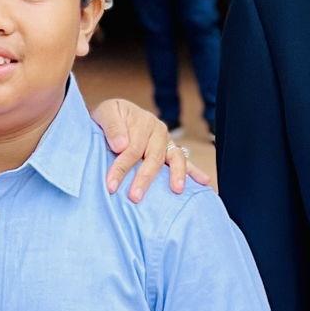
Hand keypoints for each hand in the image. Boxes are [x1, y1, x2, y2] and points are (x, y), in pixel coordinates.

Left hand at [92, 97, 207, 201]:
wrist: (114, 116)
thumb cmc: (108, 117)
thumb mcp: (105, 113)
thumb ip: (112, 127)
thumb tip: (121, 145)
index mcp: (143, 121)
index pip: (133, 147)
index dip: (121, 167)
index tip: (111, 185)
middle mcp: (158, 131)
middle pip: (154, 157)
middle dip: (144, 178)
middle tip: (135, 197)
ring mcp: (167, 141)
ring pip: (175, 158)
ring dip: (176, 174)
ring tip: (177, 190)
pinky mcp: (171, 151)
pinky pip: (184, 161)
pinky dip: (195, 171)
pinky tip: (204, 182)